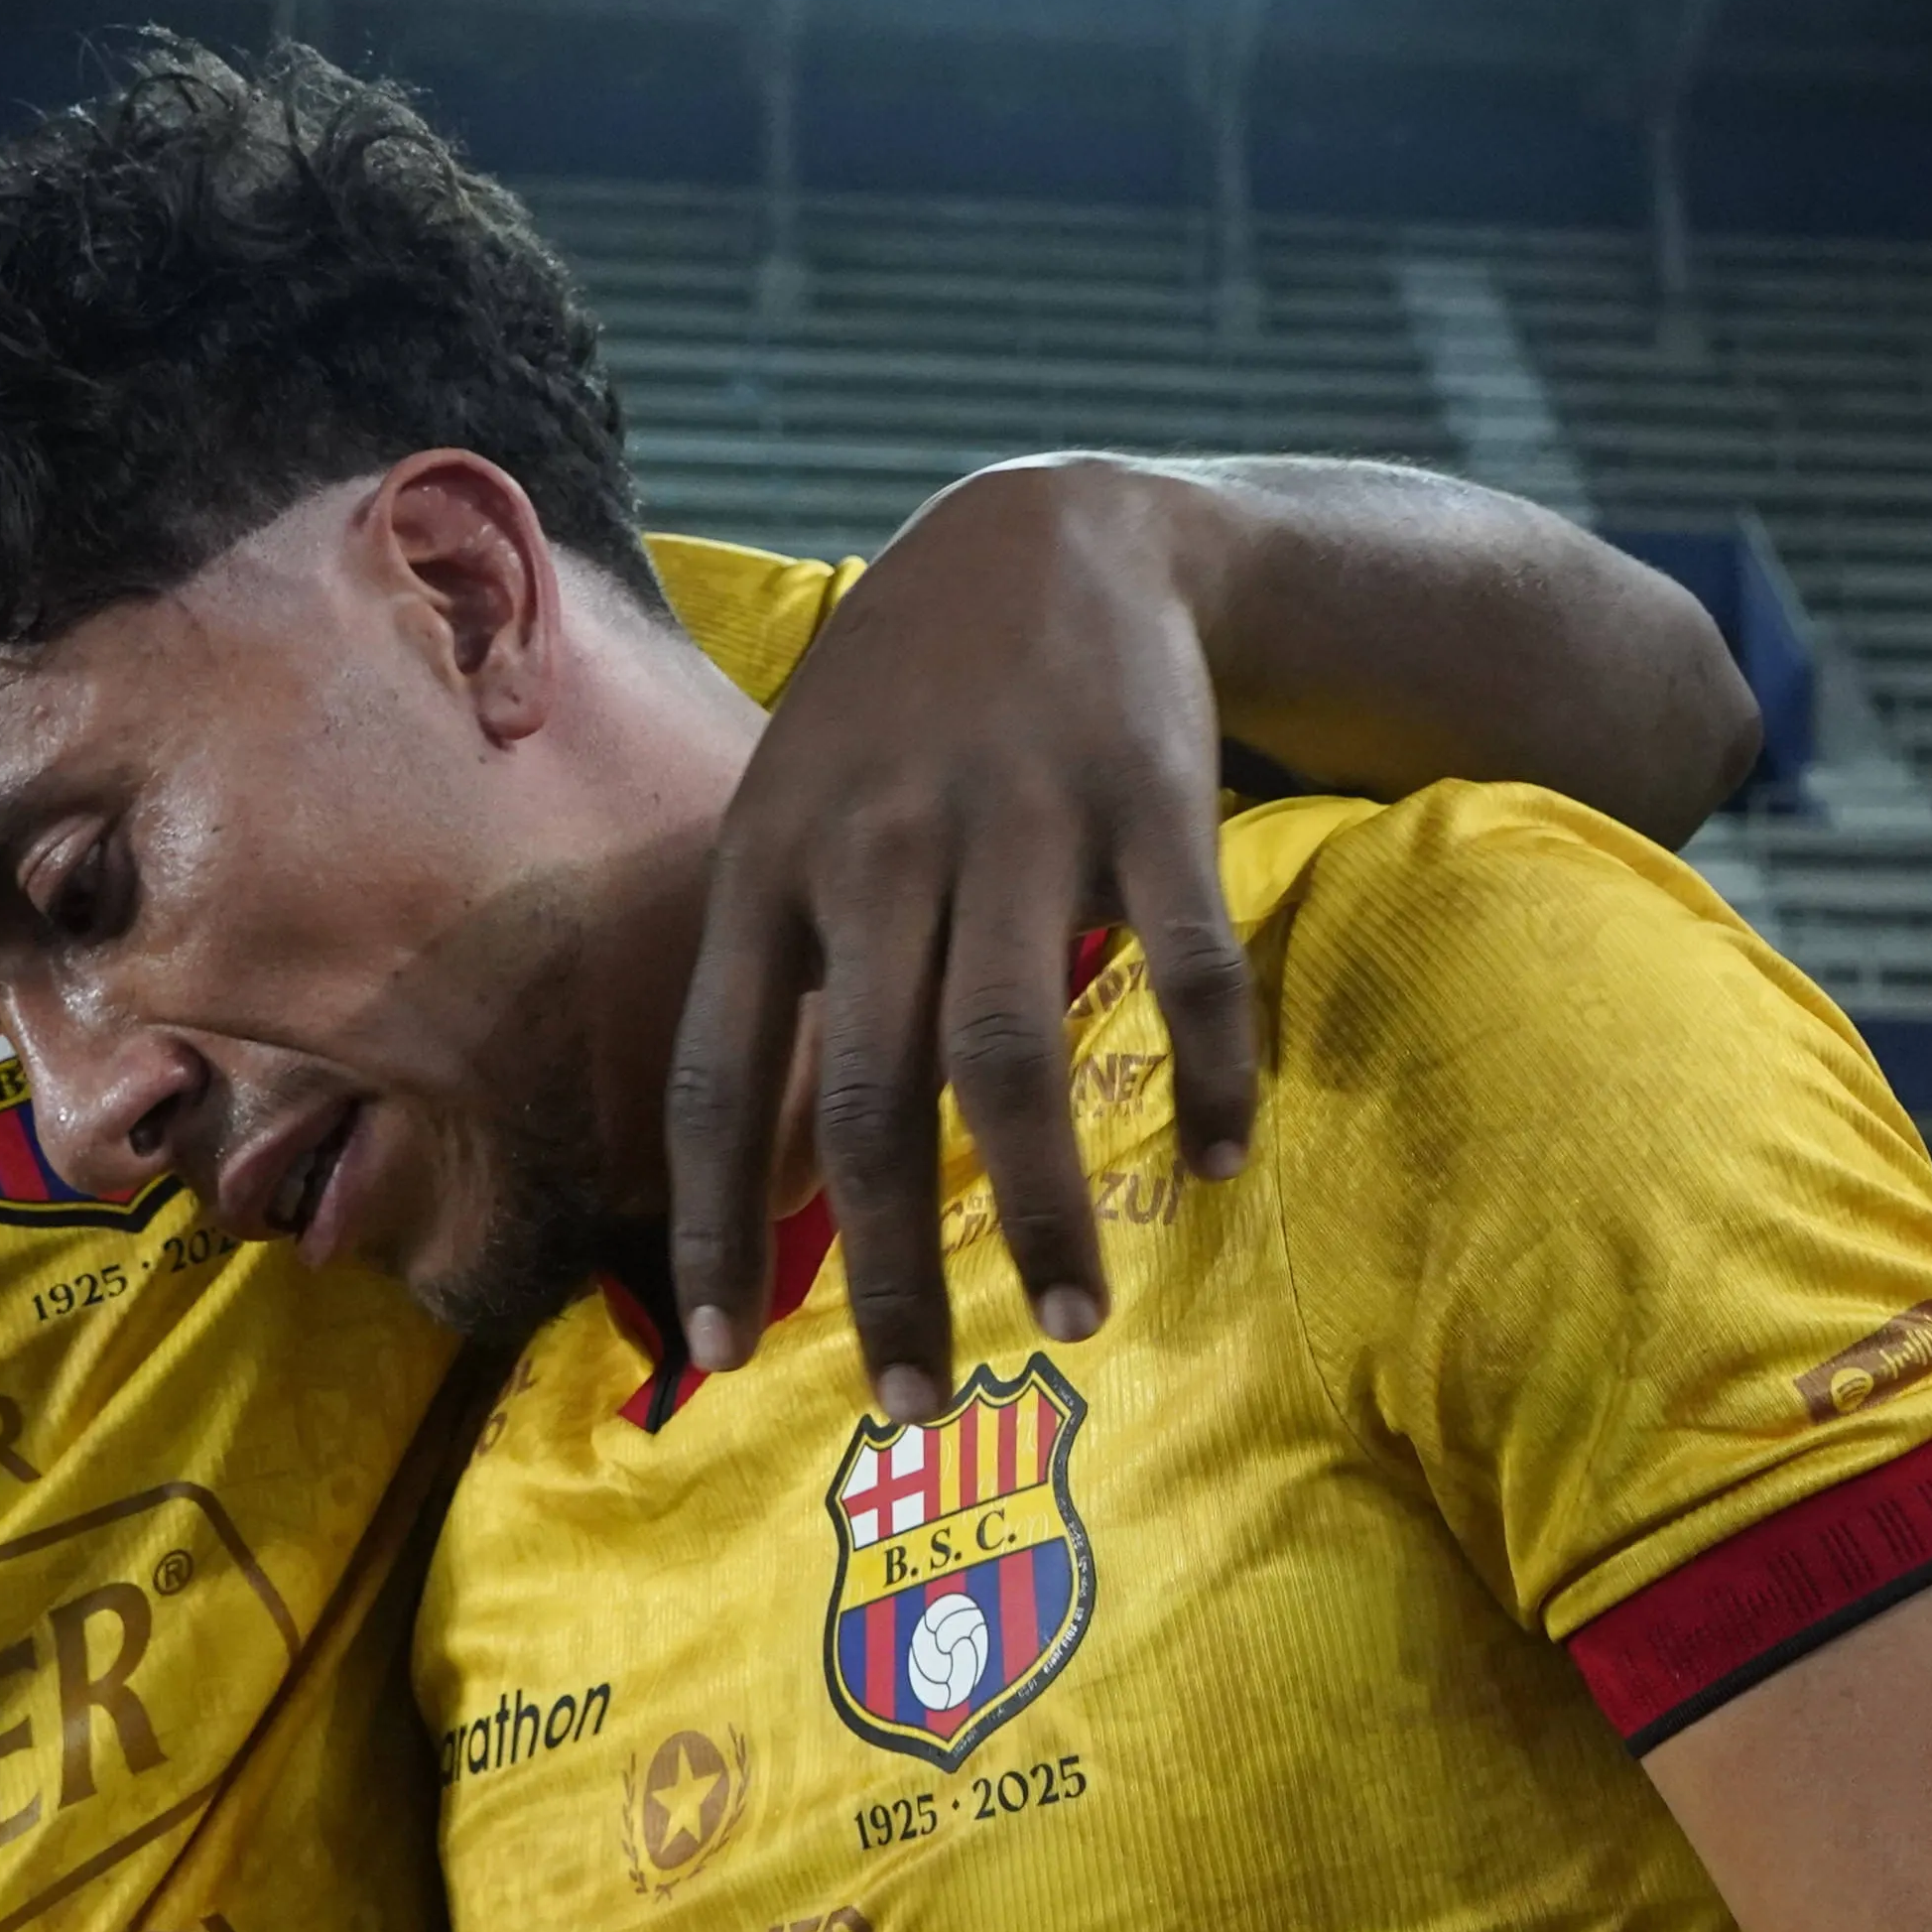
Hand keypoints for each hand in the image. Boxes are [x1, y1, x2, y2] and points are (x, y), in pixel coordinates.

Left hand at [671, 465, 1262, 1417]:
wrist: (1050, 529)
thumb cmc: (900, 705)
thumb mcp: (791, 804)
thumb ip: (773, 968)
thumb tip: (741, 1175)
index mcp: (768, 863)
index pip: (713, 1078)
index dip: (709, 1228)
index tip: (719, 1360)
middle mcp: (877, 850)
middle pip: (862, 1101)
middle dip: (886, 1270)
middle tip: (911, 1402)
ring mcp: (1014, 818)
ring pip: (1009, 1057)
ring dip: (1041, 1210)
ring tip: (1075, 1318)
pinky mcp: (1146, 794)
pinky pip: (1180, 966)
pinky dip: (1205, 1075)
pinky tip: (1222, 1164)